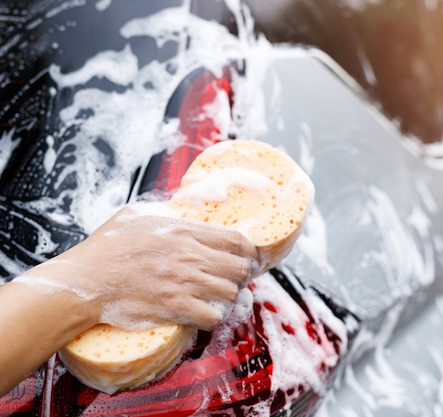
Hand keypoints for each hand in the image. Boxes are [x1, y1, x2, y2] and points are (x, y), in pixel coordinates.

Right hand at [15, 204, 259, 331]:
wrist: (85, 281)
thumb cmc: (107, 248)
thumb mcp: (137, 215)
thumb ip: (165, 213)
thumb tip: (182, 210)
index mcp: (184, 230)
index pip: (237, 240)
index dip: (249, 251)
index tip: (248, 258)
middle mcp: (190, 255)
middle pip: (240, 267)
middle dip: (241, 275)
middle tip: (232, 280)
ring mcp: (184, 282)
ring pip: (230, 292)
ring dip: (227, 298)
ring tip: (217, 298)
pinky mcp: (176, 308)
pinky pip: (213, 316)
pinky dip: (212, 317)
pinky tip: (203, 314)